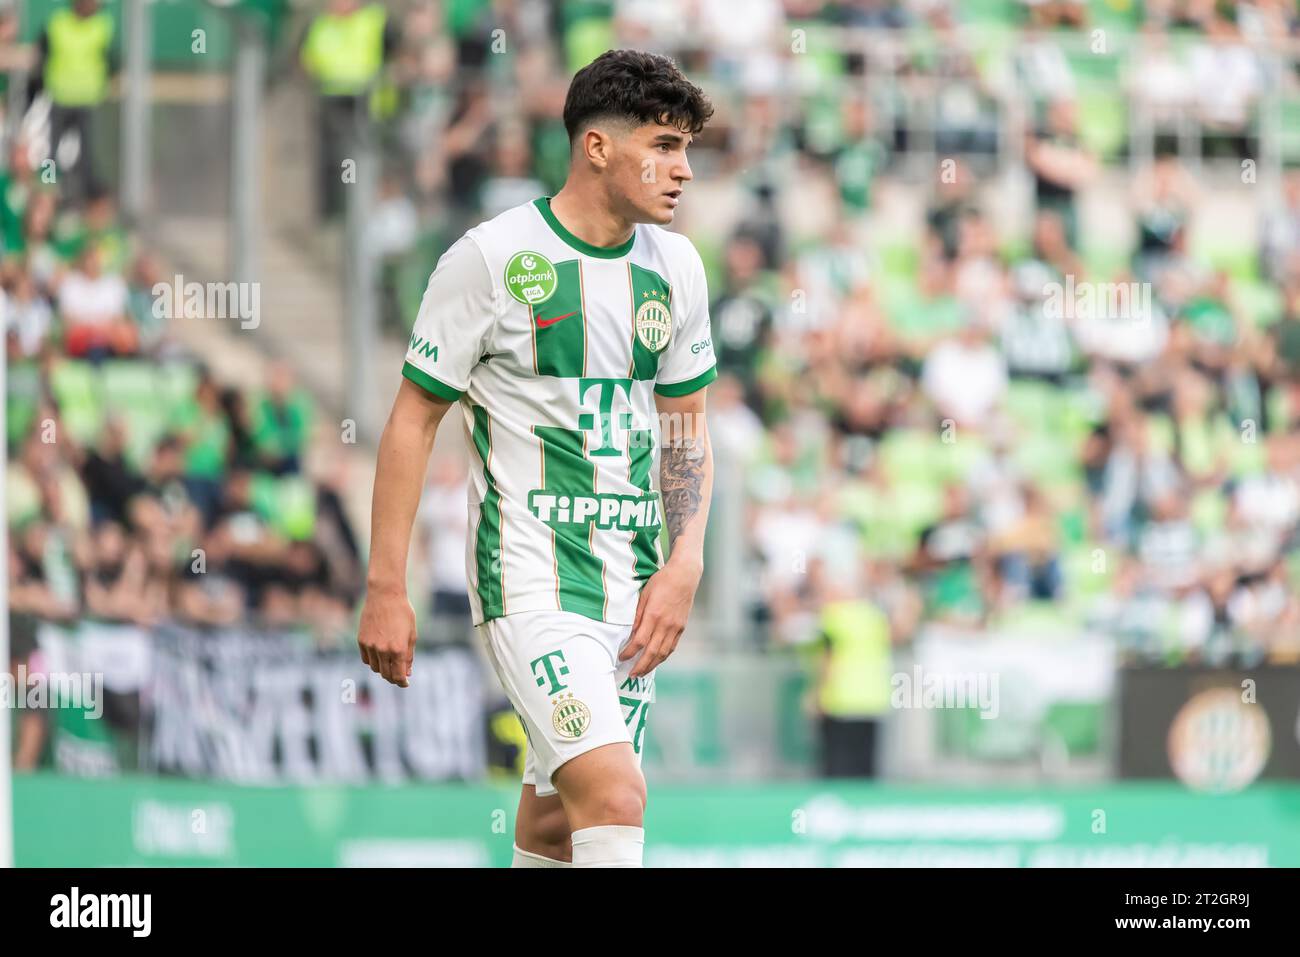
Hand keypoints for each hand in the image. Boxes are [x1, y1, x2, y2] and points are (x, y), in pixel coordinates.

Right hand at [357, 586, 417, 686]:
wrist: (385, 595)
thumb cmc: (403, 613)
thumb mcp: (411, 634)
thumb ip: (409, 656)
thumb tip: (407, 673)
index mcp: (398, 649)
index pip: (398, 676)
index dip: (402, 682)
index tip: (405, 683)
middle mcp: (383, 650)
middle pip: (386, 675)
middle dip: (393, 677)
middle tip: (398, 675)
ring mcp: (370, 646)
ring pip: (375, 668)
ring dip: (383, 669)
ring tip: (390, 663)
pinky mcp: (361, 641)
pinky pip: (366, 659)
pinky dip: (373, 661)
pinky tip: (380, 656)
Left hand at [619, 558, 701, 678]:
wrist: (684, 576)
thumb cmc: (662, 581)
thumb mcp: (644, 595)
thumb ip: (637, 615)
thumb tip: (630, 632)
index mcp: (654, 615)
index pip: (639, 641)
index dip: (629, 652)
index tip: (621, 658)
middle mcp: (666, 625)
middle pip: (652, 652)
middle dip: (641, 666)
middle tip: (631, 675)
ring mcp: (675, 628)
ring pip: (663, 653)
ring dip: (652, 665)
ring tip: (642, 672)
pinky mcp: (681, 628)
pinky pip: (672, 647)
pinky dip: (663, 656)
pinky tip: (656, 660)